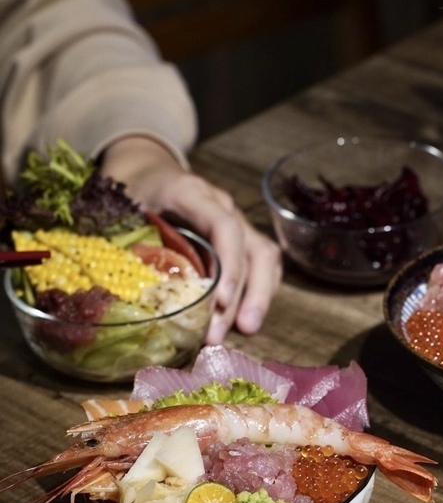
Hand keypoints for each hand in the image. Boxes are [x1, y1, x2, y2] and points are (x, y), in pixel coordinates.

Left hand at [100, 136, 281, 342]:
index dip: (229, 265)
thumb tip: (117, 292)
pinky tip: (244, 320)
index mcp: (191, 193)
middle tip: (220, 334)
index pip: (224, 227)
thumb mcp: (117, 205)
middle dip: (243, 296)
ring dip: (258, 298)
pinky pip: (262, 265)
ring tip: (244, 331)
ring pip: (264, 259)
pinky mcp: (240, 238)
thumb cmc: (130, 187)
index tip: (220, 302)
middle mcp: (222, 206)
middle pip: (252, 250)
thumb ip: (121, 239)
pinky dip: (258, 293)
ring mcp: (235, 221)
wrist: (146, 168)